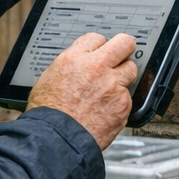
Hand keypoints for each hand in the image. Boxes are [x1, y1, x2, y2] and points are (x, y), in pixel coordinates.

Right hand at [25, 32, 135, 148]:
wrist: (55, 140)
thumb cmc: (47, 115)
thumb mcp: (49, 79)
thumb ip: (71, 66)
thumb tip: (79, 63)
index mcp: (74, 59)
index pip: (97, 38)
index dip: (98, 46)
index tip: (100, 52)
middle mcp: (96, 68)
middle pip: (124, 43)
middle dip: (124, 48)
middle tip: (120, 56)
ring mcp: (113, 86)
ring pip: (131, 70)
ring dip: (123, 77)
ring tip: (110, 90)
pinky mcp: (123, 104)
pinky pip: (128, 97)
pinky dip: (120, 103)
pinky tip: (106, 110)